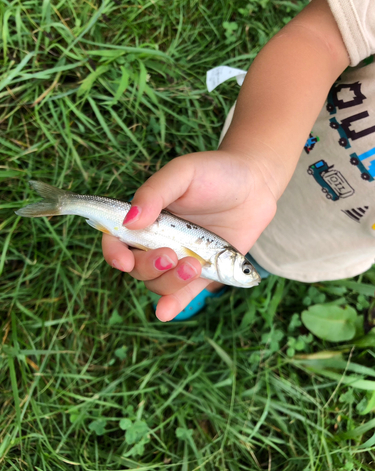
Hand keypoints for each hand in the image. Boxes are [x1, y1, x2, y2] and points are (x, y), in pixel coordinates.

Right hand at [102, 150, 276, 320]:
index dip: (114, 253)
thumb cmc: (216, 172)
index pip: (117, 240)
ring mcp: (180, 258)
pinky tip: (166, 312)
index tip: (124, 259)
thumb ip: (154, 192)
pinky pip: (184, 294)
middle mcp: (158, 240)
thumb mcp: (183, 172)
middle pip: (137, 267)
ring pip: (159, 283)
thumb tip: (128, 221)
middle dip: (149, 267)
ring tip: (195, 265)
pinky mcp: (203, 272)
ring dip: (169, 282)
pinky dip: (173, 305)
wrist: (255, 184)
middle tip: (171, 255)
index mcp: (146, 217)